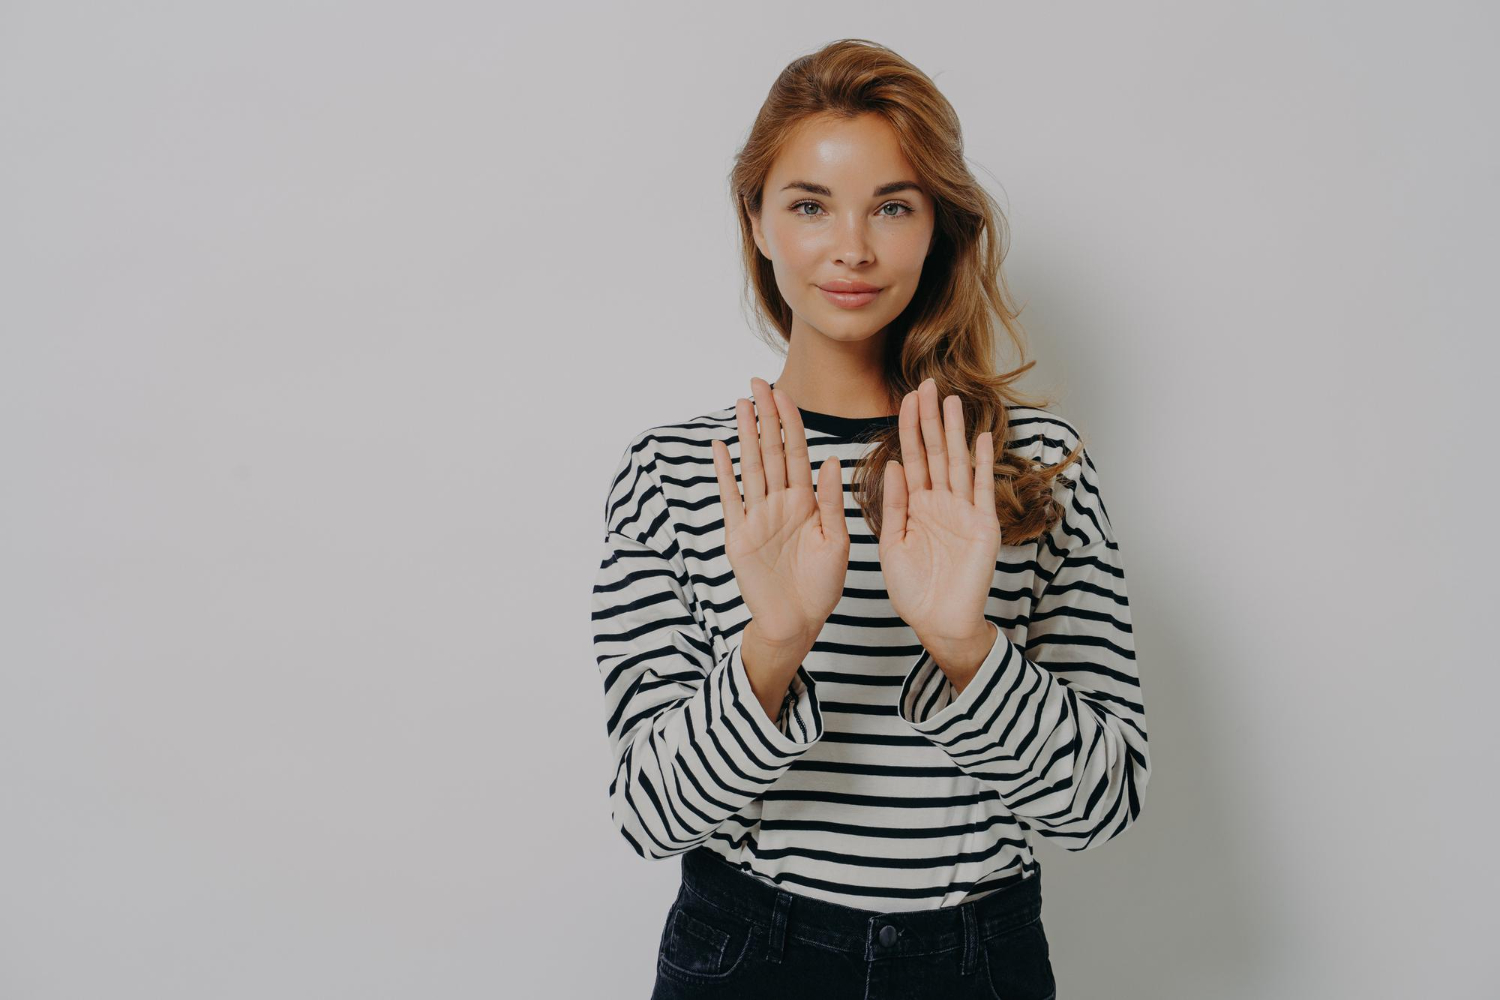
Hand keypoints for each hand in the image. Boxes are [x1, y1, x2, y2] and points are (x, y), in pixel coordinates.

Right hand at [711, 378, 849, 651]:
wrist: (797, 622)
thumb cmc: (822, 585)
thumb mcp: (837, 541)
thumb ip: (833, 501)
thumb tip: (833, 460)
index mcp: (807, 501)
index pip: (797, 452)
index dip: (790, 422)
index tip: (783, 393)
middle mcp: (780, 503)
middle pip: (770, 451)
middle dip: (764, 417)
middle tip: (756, 383)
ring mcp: (757, 516)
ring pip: (750, 467)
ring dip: (745, 436)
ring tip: (740, 405)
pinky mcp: (738, 535)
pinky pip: (731, 498)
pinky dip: (725, 473)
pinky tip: (720, 447)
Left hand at [878, 379, 1000, 660]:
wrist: (939, 623)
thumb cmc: (913, 590)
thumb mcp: (892, 544)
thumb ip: (894, 504)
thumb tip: (893, 464)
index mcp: (917, 506)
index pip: (912, 458)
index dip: (909, 428)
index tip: (907, 397)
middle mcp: (941, 503)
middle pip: (935, 452)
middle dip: (931, 419)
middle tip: (929, 383)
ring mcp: (963, 512)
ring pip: (957, 463)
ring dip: (955, 432)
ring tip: (953, 400)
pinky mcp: (983, 526)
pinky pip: (980, 489)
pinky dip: (981, 463)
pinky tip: (982, 436)